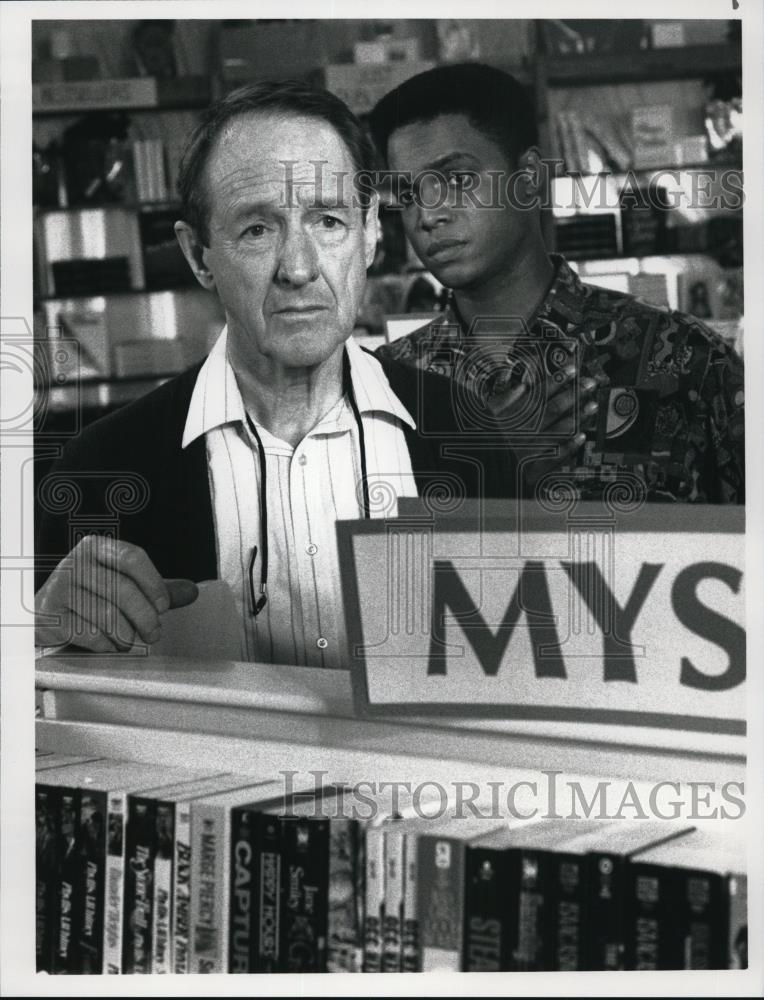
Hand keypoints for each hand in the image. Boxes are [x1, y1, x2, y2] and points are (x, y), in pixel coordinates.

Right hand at [35, 535, 197, 652]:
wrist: (43, 614)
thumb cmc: (89, 597)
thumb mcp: (121, 584)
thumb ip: (156, 587)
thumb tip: (192, 591)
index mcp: (95, 548)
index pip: (132, 557)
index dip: (154, 583)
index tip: (164, 606)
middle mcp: (75, 563)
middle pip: (123, 589)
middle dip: (146, 617)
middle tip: (154, 633)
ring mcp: (59, 588)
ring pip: (106, 615)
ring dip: (126, 635)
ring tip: (130, 641)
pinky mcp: (50, 615)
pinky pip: (88, 633)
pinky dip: (106, 644)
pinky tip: (109, 644)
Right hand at [487, 358, 600, 491]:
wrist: (476, 469)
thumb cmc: (481, 438)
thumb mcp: (485, 414)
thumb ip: (503, 400)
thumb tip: (520, 386)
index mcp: (509, 415)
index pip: (538, 392)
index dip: (557, 379)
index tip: (573, 370)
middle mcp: (520, 431)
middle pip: (552, 409)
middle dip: (573, 395)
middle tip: (589, 384)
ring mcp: (527, 449)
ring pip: (557, 430)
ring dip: (577, 417)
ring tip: (591, 406)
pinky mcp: (531, 468)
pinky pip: (554, 456)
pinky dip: (569, 446)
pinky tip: (581, 436)